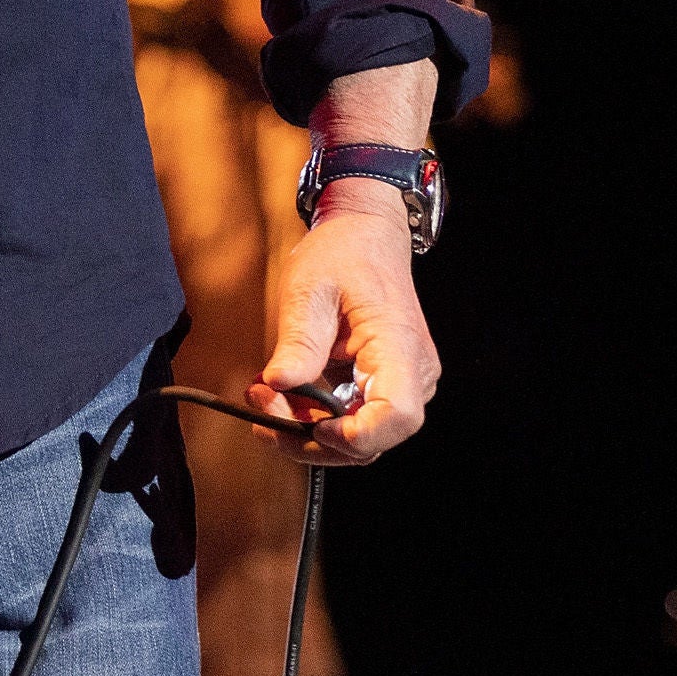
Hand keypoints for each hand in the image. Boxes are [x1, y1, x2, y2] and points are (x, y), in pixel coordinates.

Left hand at [250, 193, 439, 465]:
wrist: (365, 236)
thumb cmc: (343, 255)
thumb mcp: (309, 289)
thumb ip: (299, 341)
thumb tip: (278, 384)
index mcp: (399, 345)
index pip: (398, 414)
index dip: (356, 435)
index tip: (312, 425)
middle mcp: (412, 372)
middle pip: (374, 439)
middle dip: (314, 439)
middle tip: (264, 411)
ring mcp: (401, 382)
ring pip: (361, 439)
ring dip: (309, 434)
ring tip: (265, 404)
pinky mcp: (383, 385)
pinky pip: (353, 420)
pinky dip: (316, 420)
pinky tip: (282, 401)